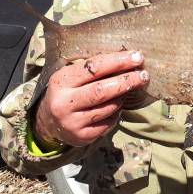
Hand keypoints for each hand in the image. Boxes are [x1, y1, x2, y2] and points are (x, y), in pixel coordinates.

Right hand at [33, 51, 148, 148]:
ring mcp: (72, 122)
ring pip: (108, 108)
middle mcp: (63, 103)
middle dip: (127, 81)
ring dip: (123, 96)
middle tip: (144, 74)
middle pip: (102, 90)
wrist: (48, 121)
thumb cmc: (67, 91)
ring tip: (129, 88)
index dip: (117, 61)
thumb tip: (127, 57)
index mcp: (60, 81)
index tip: (137, 56)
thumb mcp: (70, 75)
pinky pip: (108, 123)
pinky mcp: (82, 137)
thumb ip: (92, 67)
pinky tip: (117, 105)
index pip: (93, 67)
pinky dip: (117, 112)